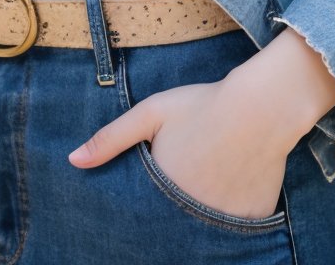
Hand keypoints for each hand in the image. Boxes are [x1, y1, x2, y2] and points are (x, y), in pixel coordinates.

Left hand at [68, 74, 290, 219]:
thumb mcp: (151, 114)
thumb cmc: (202, 106)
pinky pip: (236, 228)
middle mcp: (192, 214)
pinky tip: (231, 188)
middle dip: (172, 211)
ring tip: (206, 183)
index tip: (152, 193)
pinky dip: (229, 215)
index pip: (143, 216)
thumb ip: (111, 139)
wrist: (261, 106)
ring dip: (199, 215)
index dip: (146, 205)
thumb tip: (72, 161)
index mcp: (164, 192)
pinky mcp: (252, 220)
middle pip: (174, 225)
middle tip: (184, 180)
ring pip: (204, 229)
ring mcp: (224, 222)